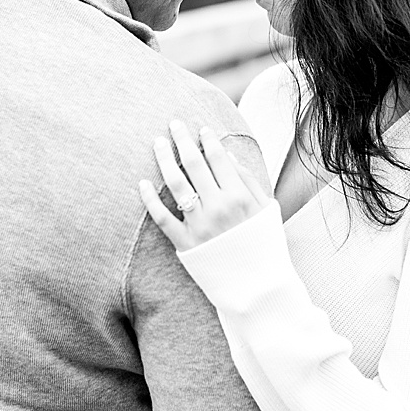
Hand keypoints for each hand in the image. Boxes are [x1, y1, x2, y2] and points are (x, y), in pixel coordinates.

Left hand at [138, 119, 270, 251]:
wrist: (257, 286)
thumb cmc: (263, 245)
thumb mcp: (266, 211)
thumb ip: (248, 181)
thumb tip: (227, 156)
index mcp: (240, 197)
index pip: (219, 159)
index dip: (208, 140)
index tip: (200, 128)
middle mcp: (218, 208)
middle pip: (194, 165)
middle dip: (183, 140)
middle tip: (174, 124)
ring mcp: (199, 225)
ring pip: (176, 184)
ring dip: (165, 160)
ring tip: (159, 143)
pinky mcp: (184, 243)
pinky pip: (162, 217)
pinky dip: (150, 199)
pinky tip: (143, 183)